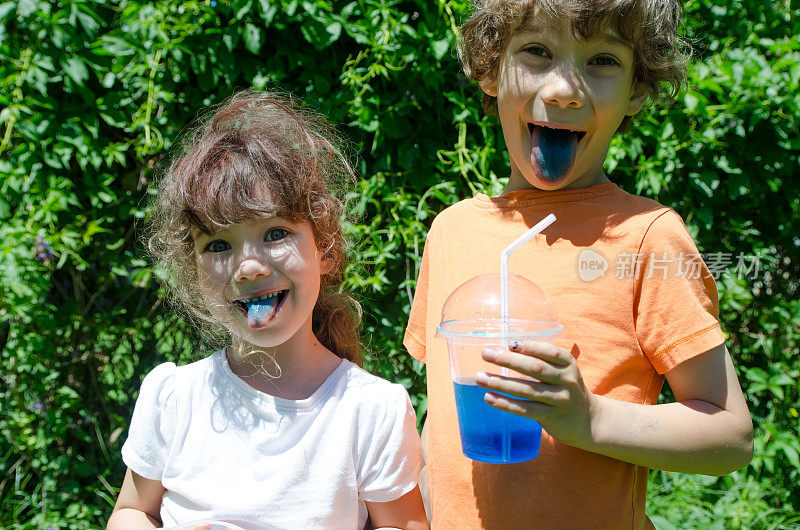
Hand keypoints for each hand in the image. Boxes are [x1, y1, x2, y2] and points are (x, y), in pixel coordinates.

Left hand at [476, 340, 596, 448]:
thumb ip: (541, 360)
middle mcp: (567, 380)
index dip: (530, 347)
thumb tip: (506, 348)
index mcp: (568, 363)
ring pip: (526, 390)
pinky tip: (489, 397)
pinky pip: (525, 409)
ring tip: (480, 377)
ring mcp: (560, 400)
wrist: (588, 420)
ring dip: (500, 382)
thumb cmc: (565, 388)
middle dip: (508, 360)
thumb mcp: (562, 370)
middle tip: (486, 353)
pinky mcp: (552, 418)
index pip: (550, 352)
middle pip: (535, 368)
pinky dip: (505, 403)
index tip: (509, 343)